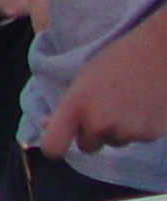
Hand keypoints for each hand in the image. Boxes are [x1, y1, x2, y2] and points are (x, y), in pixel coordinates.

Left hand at [40, 10, 166, 158]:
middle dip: (92, 133)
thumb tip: (44, 124)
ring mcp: (125, 131)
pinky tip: (144, 104)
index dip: (53, 148)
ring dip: (117, 129)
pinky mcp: (149, 135)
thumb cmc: (118, 60)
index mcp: (75, 105)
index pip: (52, 146)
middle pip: (86, 146)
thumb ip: (66, 105)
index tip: (59, 143)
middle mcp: (98, 123)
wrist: (162, 52)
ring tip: (128, 100)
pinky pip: (135, 139)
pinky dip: (138, 127)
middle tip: (105, 106)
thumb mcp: (84, 78)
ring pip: (113, 142)